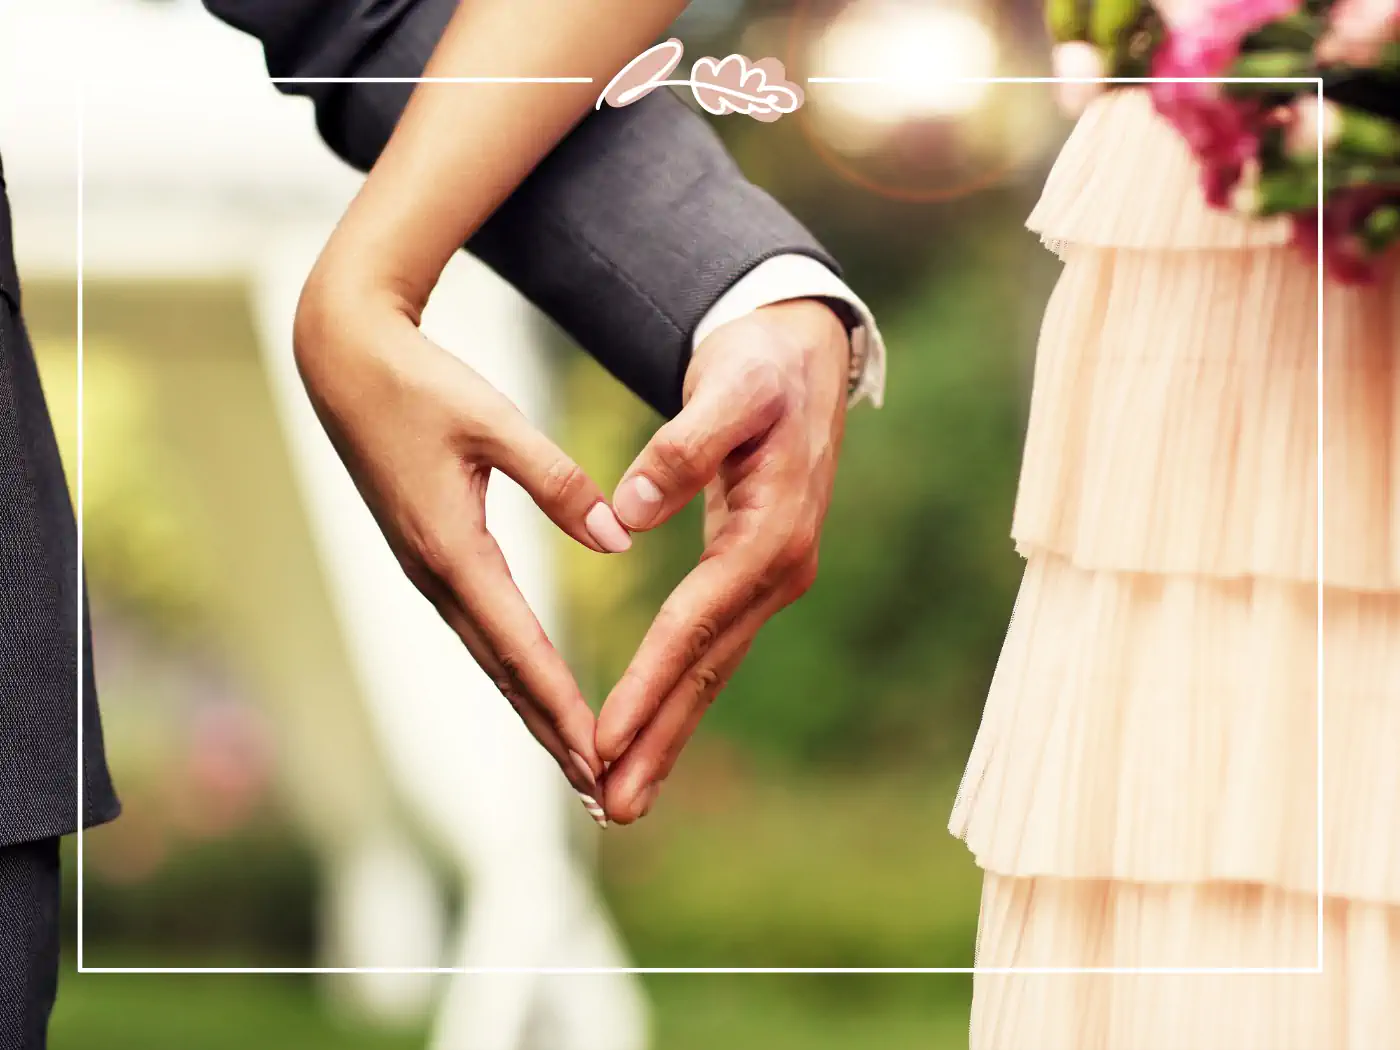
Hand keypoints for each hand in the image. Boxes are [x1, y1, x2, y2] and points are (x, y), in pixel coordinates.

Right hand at [293, 269, 630, 824]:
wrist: (344, 361)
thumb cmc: (420, 383)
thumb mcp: (494, 421)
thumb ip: (557, 480)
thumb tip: (616, 539)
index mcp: (451, 549)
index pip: (518, 646)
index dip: (561, 705)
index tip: (598, 756)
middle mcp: (436, 575)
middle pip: (503, 672)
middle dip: (551, 733)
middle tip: (599, 790)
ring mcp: (428, 571)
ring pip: (490, 657)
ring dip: (533, 712)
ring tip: (578, 762)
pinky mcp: (429, 557)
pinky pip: (480, 629)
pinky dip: (514, 670)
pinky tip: (537, 689)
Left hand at [595, 299, 849, 822]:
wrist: (802, 356)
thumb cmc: (763, 368)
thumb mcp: (729, 388)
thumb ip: (683, 446)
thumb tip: (628, 510)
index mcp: (771, 534)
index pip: (696, 623)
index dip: (649, 683)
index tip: (604, 736)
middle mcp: (778, 571)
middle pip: (708, 669)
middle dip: (660, 740)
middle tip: (614, 806)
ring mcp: (770, 578)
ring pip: (711, 669)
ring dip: (668, 734)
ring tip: (624, 796)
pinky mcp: (751, 575)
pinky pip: (711, 647)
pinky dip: (678, 693)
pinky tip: (651, 730)